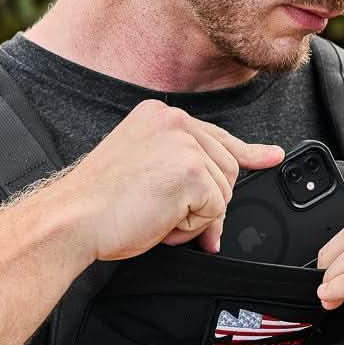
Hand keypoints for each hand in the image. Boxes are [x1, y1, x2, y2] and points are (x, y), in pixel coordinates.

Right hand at [58, 99, 283, 261]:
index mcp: (159, 116)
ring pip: (224, 191)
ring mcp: (185, 143)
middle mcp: (174, 121)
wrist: (72, 218)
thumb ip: (186, 169)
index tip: (271, 157)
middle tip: (166, 219)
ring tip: (154, 216)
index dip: (247, 152)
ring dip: (195, 217)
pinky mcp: (192, 170)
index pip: (216, 135)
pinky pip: (215, 210)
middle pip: (227, 168)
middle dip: (206, 203)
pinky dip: (191, 228)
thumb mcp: (144, 171)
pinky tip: (159, 221)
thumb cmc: (98, 204)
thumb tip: (224, 195)